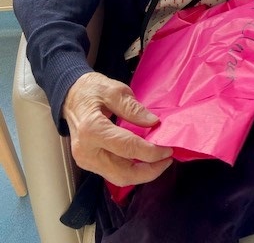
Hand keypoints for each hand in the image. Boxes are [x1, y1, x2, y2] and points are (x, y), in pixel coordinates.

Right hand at [63, 71, 172, 186]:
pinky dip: (131, 169)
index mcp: (92, 129)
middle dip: (149, 171)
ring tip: (159, 161)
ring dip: (142, 174)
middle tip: (167, 159)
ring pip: (118, 178)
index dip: (151, 152)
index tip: (168, 149)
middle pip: (123, 173)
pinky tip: (143, 160)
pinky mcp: (88, 163)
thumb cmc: (91, 90)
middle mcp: (86, 151)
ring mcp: (85, 160)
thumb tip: (153, 123)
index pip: (127, 148)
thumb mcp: (114, 90)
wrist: (70, 96)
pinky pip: (113, 173)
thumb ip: (133, 108)